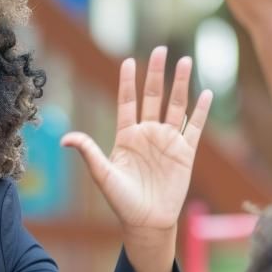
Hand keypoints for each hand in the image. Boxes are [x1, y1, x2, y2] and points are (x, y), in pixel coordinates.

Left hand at [61, 48, 211, 238]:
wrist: (146, 222)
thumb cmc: (122, 201)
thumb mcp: (103, 175)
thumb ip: (89, 152)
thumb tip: (65, 139)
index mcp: (126, 136)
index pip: (128, 101)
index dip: (128, 81)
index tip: (129, 60)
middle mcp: (148, 134)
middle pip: (153, 96)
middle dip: (156, 73)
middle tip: (161, 49)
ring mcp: (167, 141)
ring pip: (176, 106)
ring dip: (181, 84)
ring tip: (185, 61)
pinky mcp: (185, 153)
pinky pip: (194, 127)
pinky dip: (201, 111)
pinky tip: (206, 93)